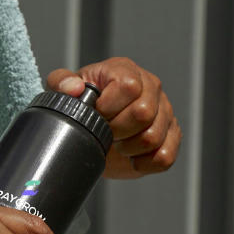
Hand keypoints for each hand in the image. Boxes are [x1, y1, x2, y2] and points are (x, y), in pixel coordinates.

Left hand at [46, 57, 181, 179]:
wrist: (93, 129)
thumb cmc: (82, 104)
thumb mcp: (63, 89)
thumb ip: (61, 82)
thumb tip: (75, 88)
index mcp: (125, 71)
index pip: (128, 87)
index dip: (109, 107)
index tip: (97, 114)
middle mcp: (151, 87)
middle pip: (143, 113)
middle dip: (117, 130)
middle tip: (105, 132)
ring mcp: (165, 111)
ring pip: (153, 137)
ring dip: (128, 148)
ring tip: (117, 142)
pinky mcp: (172, 135)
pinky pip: (165, 156)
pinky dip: (144, 163)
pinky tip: (131, 156)